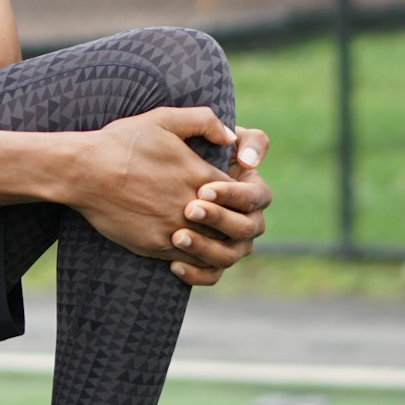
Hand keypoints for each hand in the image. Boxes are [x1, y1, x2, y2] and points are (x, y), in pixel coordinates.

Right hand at [65, 107, 235, 265]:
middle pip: (232, 225)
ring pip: (213, 248)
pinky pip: (187, 260)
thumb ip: (204, 121)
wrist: (84, 171)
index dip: (240, 195)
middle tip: (228, 218)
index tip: (230, 192)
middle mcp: (192, 205)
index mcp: (199, 175)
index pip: (241, 194)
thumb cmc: (121, 142)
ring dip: (217, 244)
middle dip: (234, 222)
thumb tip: (231, 136)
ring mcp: (174, 228)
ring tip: (211, 236)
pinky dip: (194, 258)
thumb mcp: (163, 119)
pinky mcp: (154, 245)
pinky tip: (187, 247)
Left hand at [169, 126, 271, 286]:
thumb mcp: (194, 130)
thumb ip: (222, 129)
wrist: (148, 175)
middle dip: (219, 219)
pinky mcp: (210, 260)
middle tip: (189, 210)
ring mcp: (230, 243)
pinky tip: (173, 265)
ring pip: (229, 255)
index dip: (234, 195)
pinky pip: (211, 275)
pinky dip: (196, 274)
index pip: (256, 197)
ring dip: (206, 249)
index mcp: (252, 190)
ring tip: (178, 238)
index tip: (204, 188)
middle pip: (246, 228)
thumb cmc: (178, 149)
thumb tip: (248, 160)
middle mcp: (247, 219)